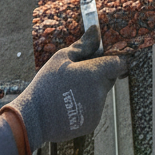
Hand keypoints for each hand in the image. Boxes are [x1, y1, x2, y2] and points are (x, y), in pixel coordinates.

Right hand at [6, 27, 127, 150]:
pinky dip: (85, 105)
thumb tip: (96, 30)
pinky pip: (94, 108)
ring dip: (91, 90)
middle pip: (109, 78)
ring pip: (100, 94)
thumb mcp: (61, 58)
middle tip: (78, 73)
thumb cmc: (46, 85)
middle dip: (99, 74)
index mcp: (95, 75)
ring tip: (68, 91)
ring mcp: (97, 110)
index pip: (120, 64)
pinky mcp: (91, 124)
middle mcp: (100, 93)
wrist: (33, 119)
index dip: (117, 59)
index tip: (107, 57)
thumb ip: (83, 45)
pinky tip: (67, 105)